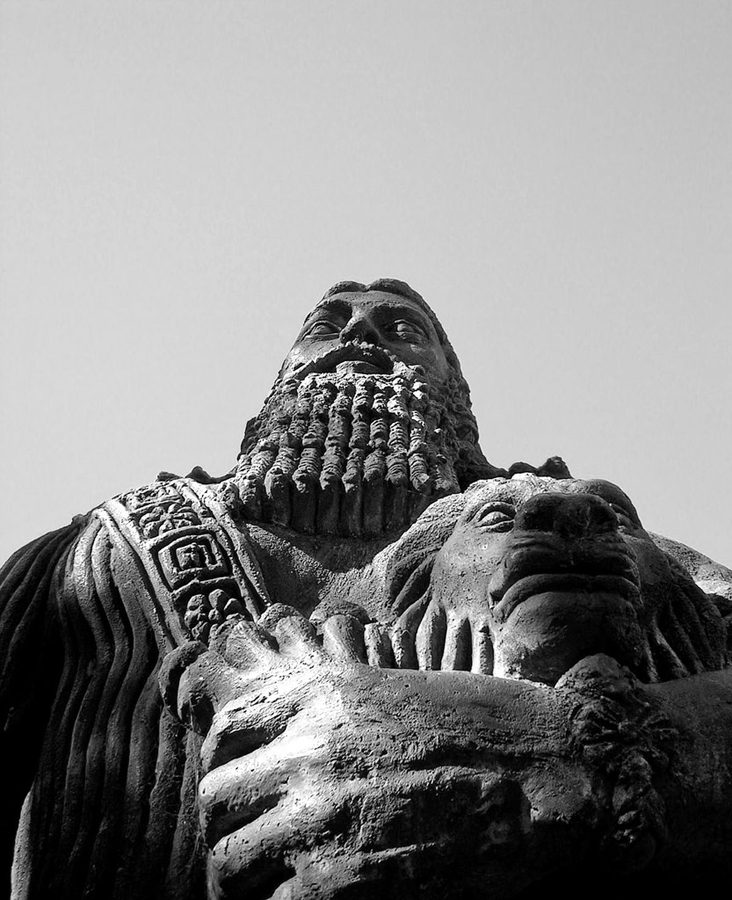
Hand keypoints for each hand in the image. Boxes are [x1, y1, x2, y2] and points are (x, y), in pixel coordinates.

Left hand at [160, 609, 601, 899]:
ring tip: (278, 892)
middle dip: (230, 833)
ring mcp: (323, 812)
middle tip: (257, 861)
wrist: (559, 767)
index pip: (224, 733)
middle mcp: (310, 747)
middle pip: (217, 802)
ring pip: (227, 864)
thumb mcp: (394, 696)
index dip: (227, 770)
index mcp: (321, 696)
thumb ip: (330, 716)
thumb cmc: (485, 731)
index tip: (247, 797)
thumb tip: (284, 755)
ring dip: (244, 884)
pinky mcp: (344, 880)